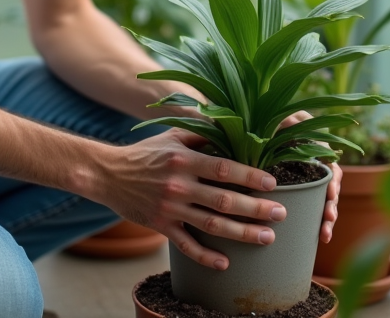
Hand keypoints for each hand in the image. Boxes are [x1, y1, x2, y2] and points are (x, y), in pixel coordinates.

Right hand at [100, 129, 287, 270]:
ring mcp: (170, 208)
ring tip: (267, 237)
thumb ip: (202, 133)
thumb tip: (234, 126)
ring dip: (242, 233)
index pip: (223, 168)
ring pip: (211, 224)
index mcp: (184, 160)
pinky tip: (225, 263)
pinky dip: (206, 256)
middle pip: (224, 200)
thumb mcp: (172, 136)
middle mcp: (179, 185)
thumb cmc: (146, 153)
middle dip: (256, 209)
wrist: (108, 174)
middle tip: (281, 214)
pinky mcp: (161, 226)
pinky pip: (186, 246)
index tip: (272, 184)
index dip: (250, 176)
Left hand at [277, 110, 341, 243]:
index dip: (332, 181)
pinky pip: (309, 206)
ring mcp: (306, 178)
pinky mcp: (296, 189)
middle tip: (328, 217)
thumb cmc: (268, 118)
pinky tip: (318, 237)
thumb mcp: (280, 116)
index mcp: (314, 146)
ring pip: (321, 200)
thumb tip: (289, 126)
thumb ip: (287, 120)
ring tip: (325, 234)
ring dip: (326, 218)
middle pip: (329, 186)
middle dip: (331, 204)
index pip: (330, 165)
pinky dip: (314, 222)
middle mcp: (314, 163)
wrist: (252, 125)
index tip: (330, 194)